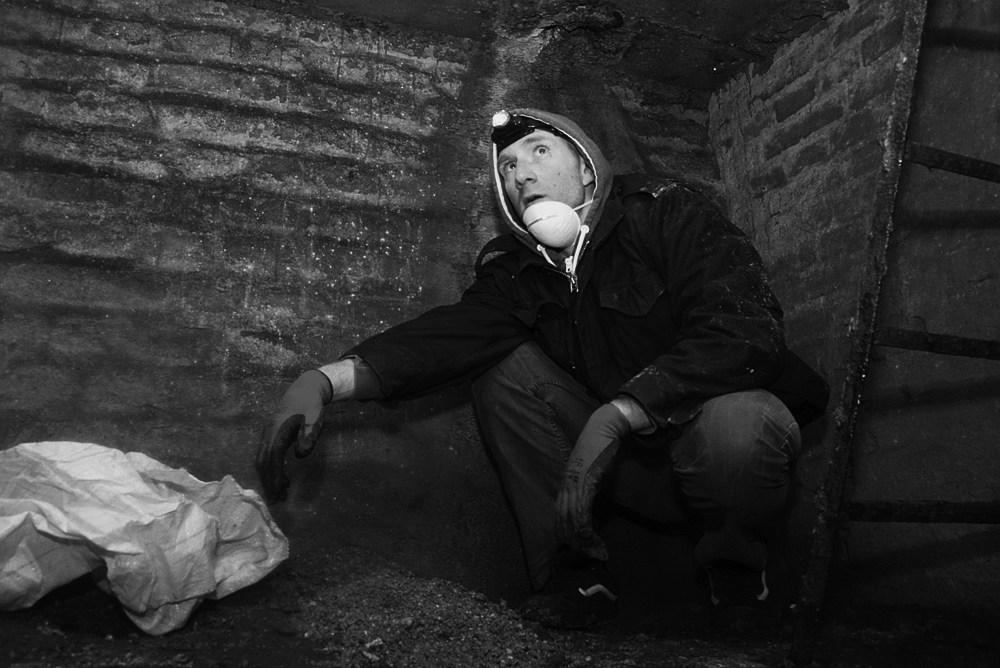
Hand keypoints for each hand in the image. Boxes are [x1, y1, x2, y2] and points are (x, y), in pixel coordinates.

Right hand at [255, 369, 332, 502]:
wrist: (305, 389)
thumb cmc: (311, 406)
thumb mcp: (314, 418)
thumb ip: (308, 435)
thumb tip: (300, 454)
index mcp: (278, 430)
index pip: (273, 457)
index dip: (274, 476)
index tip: (278, 492)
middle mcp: (268, 433)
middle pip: (263, 462)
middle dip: (268, 481)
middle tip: (277, 500)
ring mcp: (267, 434)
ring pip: (262, 460)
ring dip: (269, 477)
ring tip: (281, 493)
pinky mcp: (269, 435)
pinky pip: (265, 456)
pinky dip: (270, 469)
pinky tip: (282, 478)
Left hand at [555, 403, 631, 546]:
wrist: (603, 428)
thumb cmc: (598, 447)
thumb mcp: (589, 469)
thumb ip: (586, 483)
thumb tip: (590, 498)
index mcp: (566, 480)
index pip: (560, 508)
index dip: (562, 526)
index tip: (567, 540)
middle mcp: (567, 482)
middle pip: (562, 514)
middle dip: (567, 534)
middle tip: (574, 550)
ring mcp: (575, 481)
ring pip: (570, 513)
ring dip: (576, 532)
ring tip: (581, 547)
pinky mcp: (586, 480)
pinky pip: (582, 506)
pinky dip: (583, 522)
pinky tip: (587, 534)